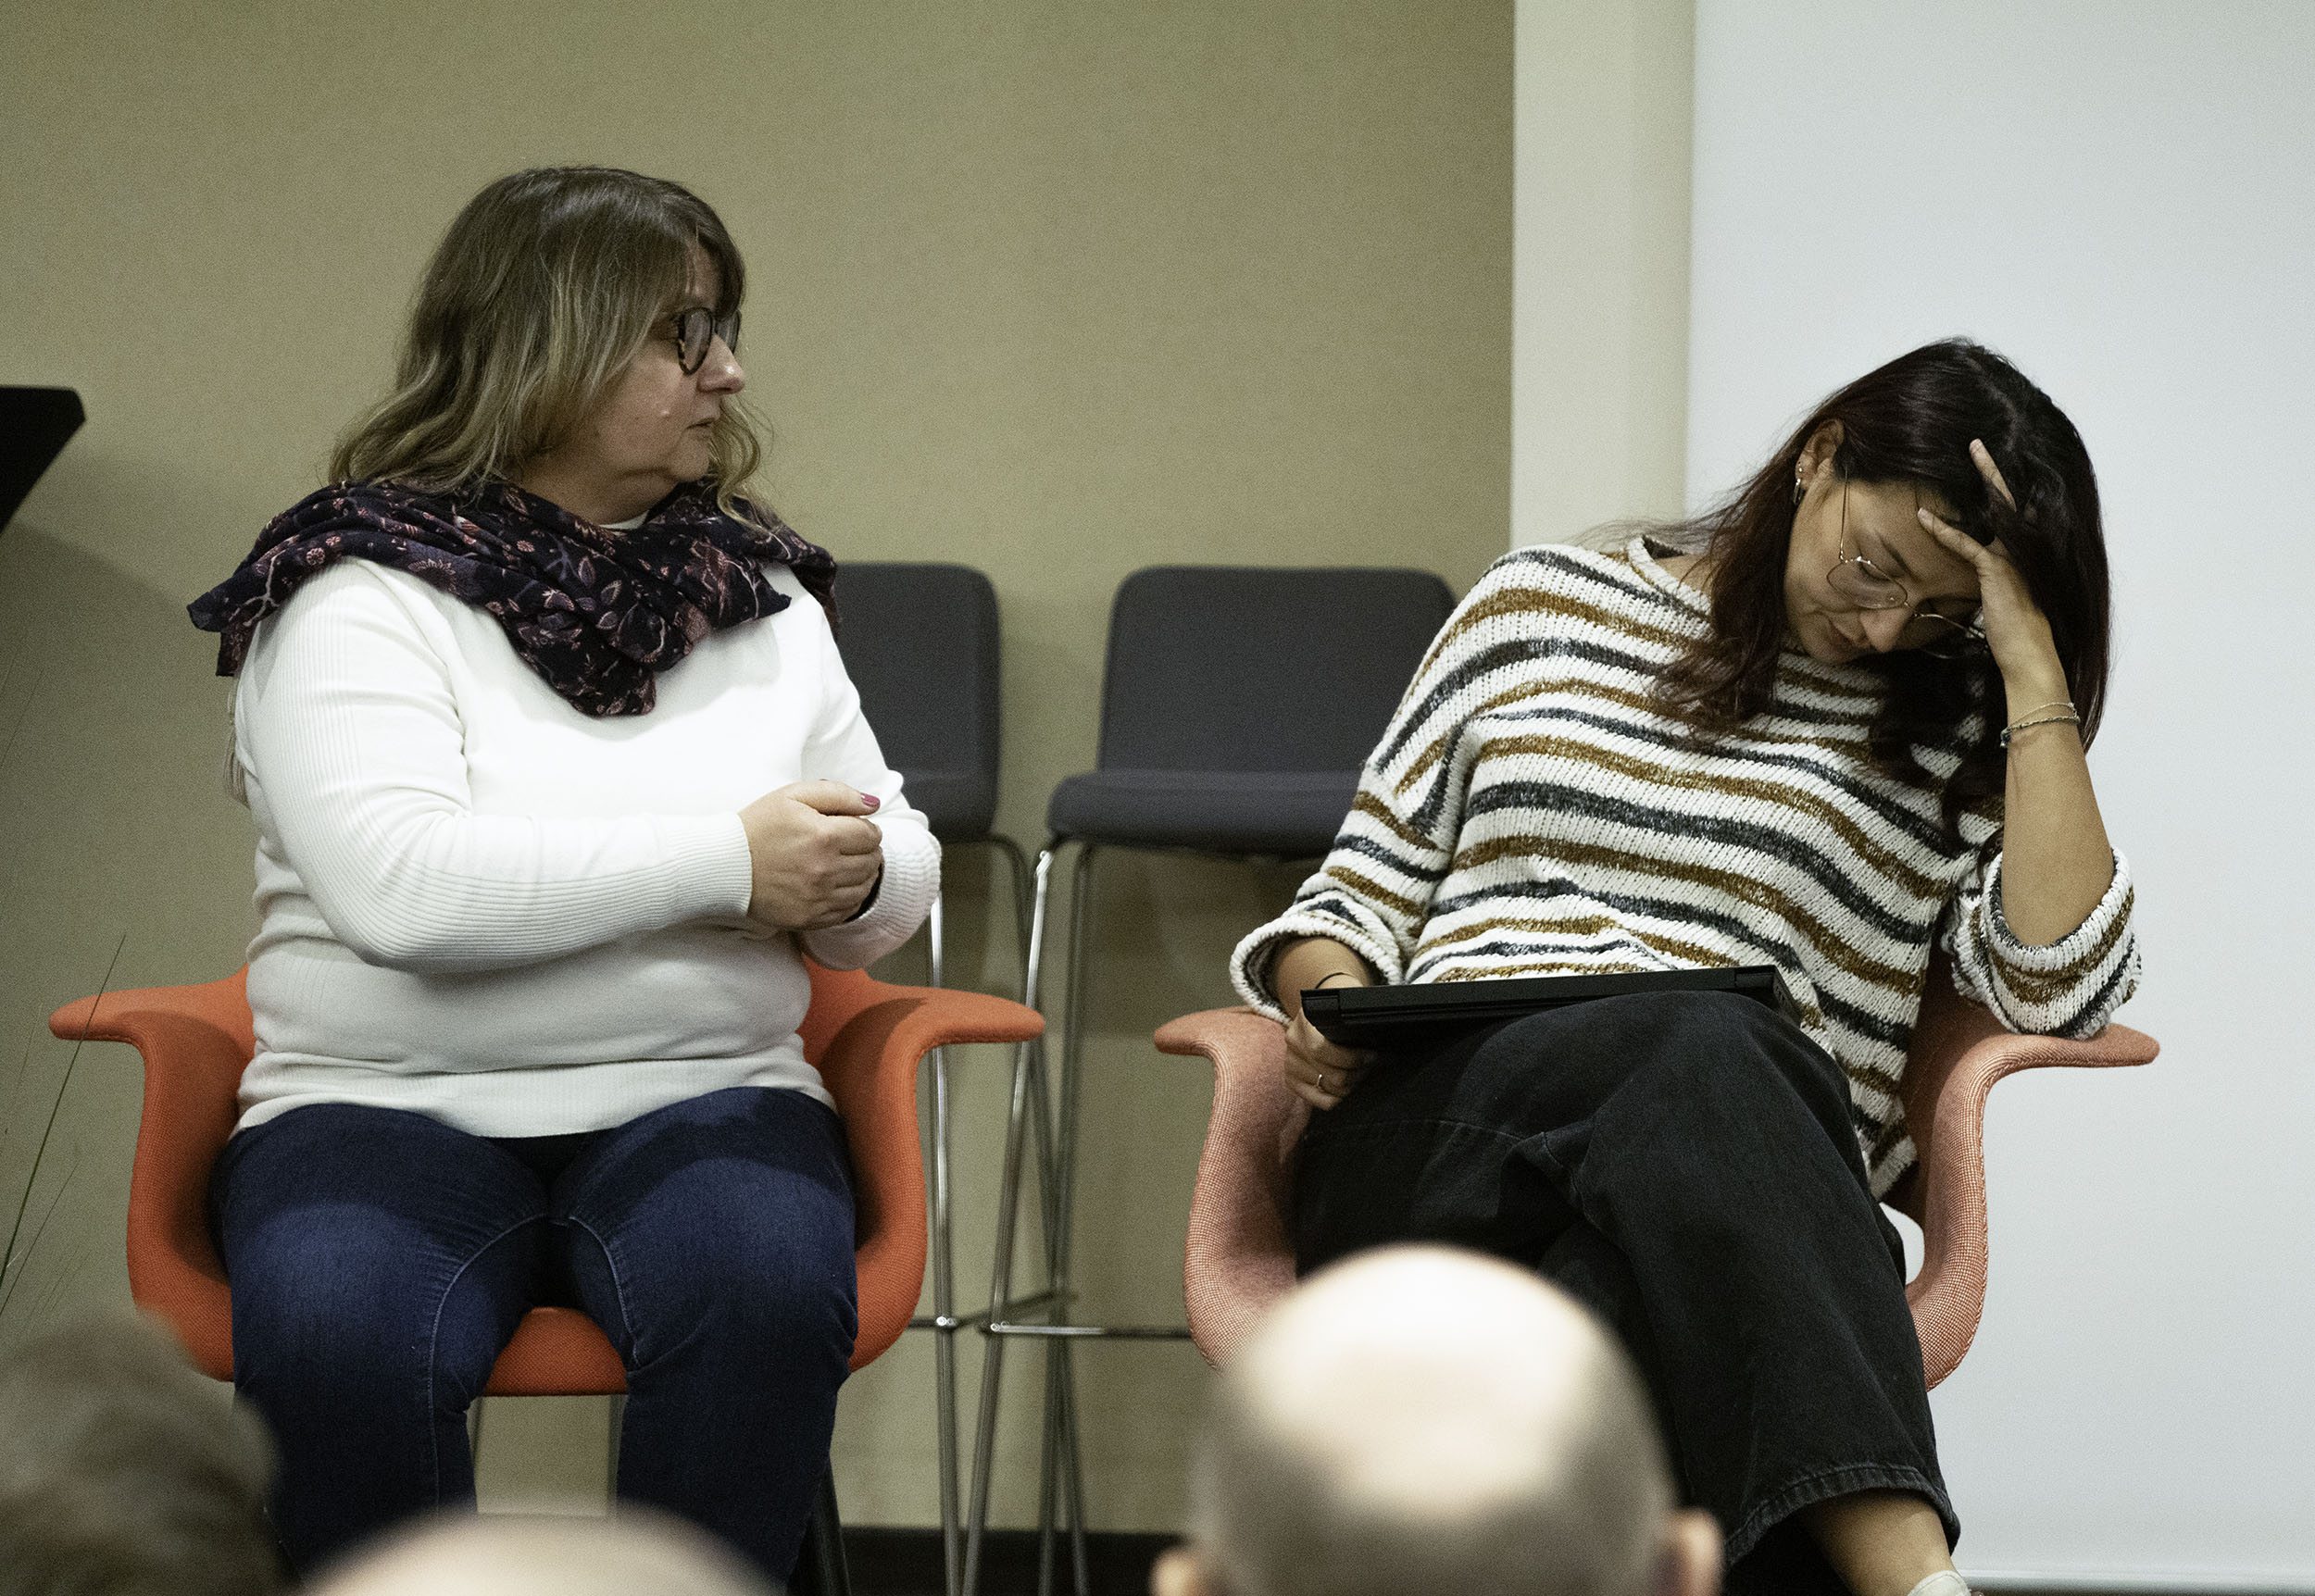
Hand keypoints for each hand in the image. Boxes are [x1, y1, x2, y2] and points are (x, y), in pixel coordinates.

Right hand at [738, 781, 884, 929]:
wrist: (724, 864)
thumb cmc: (758, 826)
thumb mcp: (793, 796)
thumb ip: (838, 794)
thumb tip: (873, 804)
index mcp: (824, 836)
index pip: (871, 835)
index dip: (867, 829)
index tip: (854, 829)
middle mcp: (825, 869)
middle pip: (872, 862)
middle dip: (866, 851)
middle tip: (849, 846)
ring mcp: (818, 898)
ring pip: (864, 888)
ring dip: (861, 875)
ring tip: (843, 865)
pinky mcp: (809, 918)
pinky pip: (847, 911)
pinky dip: (848, 898)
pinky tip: (834, 886)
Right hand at [1284, 1007, 1373, 1109]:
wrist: (1320, 1009)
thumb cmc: (1339, 1008)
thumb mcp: (1347, 1005)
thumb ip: (1357, 1018)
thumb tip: (1381, 1042)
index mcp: (1305, 1019)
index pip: (1322, 1050)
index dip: (1353, 1058)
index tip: (1373, 1056)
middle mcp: (1294, 1041)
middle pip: (1331, 1074)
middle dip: (1358, 1073)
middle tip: (1373, 1066)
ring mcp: (1291, 1062)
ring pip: (1329, 1088)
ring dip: (1352, 1085)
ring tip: (1363, 1073)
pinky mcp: (1293, 1080)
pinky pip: (1320, 1100)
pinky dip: (1339, 1098)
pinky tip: (1349, 1087)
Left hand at [1917, 439, 2069, 709]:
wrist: (2030, 655)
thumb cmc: (2014, 631)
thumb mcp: (2002, 597)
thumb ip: (1993, 576)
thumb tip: (1980, 572)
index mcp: (2026, 552)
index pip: (2013, 511)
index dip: (2000, 487)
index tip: (1986, 465)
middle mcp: (2024, 548)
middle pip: (2008, 499)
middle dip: (1992, 469)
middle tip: (1977, 443)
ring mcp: (2014, 557)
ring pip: (1993, 510)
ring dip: (1978, 481)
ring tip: (1965, 454)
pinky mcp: (1997, 571)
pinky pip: (1968, 544)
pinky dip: (1944, 532)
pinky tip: (1924, 519)